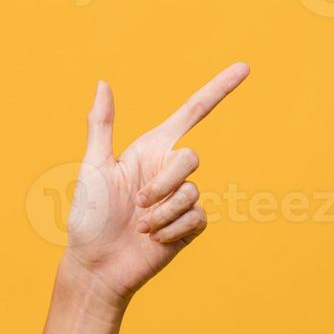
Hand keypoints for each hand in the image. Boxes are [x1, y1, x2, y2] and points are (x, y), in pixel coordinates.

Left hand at [62, 62, 249, 307]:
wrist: (97, 266)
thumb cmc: (88, 217)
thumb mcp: (93, 168)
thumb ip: (101, 126)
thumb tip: (102, 82)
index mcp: (149, 150)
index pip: (191, 113)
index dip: (218, 89)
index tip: (244, 67)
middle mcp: (168, 171)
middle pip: (190, 158)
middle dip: (164, 183)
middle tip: (136, 204)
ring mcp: (181, 199)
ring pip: (191, 192)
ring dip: (162, 212)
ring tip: (139, 227)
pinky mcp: (189, 225)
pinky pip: (197, 217)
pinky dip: (172, 229)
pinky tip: (153, 239)